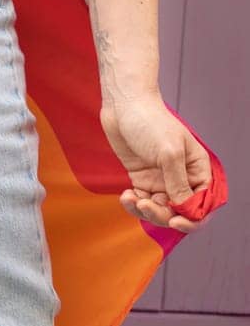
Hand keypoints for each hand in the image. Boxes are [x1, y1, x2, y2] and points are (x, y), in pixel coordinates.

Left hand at [100, 94, 215, 233]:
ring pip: (160, 210)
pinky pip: (142, 201)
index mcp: (197, 170)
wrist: (123, 104)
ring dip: (147, 211)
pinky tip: (126, 196)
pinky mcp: (142, 179)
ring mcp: (161, 179)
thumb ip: (178, 183)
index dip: (192, 218)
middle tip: (147, 207)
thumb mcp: (169, 152)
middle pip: (180, 212)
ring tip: (133, 200)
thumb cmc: (150, 121)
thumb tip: (184, 210)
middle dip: (164, 215)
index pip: (202, 204)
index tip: (175, 221)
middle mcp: (182, 178)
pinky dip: (135, 204)